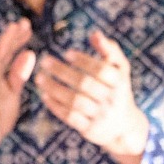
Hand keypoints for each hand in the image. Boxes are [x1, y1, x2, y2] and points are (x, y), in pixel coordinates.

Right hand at [0, 19, 35, 163]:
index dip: (19, 40)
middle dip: (14, 36)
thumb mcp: (13, 94)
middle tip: (25, 21)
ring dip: (5, 42)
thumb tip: (30, 53)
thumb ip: (19, 75)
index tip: (30, 26)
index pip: (10, 53)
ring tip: (14, 27)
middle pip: (3, 52)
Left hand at [39, 31, 149, 162]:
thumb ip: (110, 50)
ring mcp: (101, 116)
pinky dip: (55, 106)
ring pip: (75, 101)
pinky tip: (44, 95)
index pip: (101, 69)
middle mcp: (112, 99)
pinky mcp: (90, 129)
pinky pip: (70, 117)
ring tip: (39, 78)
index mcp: (120, 82)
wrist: (124, 127)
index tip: (66, 53)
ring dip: (55, 88)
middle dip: (63, 72)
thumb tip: (94, 33)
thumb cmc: (118, 90)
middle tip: (44, 61)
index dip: (83, 61)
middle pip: (85, 84)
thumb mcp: (120, 70)